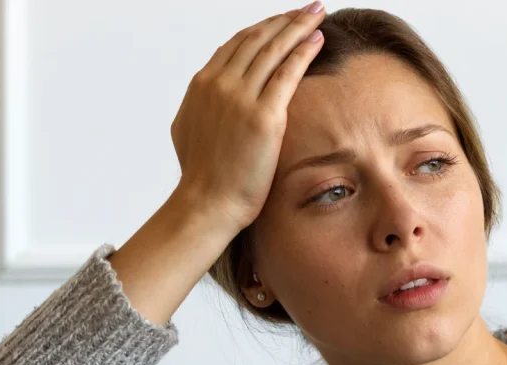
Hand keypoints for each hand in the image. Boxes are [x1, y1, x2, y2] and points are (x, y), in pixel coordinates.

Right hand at [170, 2, 326, 230]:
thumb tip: (206, 97)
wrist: (206, 203)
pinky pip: (288, 72)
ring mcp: (240, 97)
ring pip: (274, 49)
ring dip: (298, 26)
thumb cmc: (201, 176)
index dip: (262, 29)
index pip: (236, 45)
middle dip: (284, 19)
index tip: (281, 21)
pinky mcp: (264, 115)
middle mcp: (219, 83)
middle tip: (307, 8)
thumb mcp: (189, 130)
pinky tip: (317, 39)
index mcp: (201, 84)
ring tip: (317, 13)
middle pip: (257, 39)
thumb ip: (201, 106)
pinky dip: (303, 51)